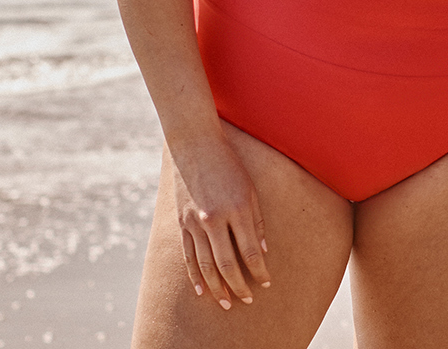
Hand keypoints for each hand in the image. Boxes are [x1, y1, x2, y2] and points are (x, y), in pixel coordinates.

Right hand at [169, 133, 271, 308]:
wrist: (195, 144)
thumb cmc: (228, 163)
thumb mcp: (250, 188)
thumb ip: (257, 220)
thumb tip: (263, 251)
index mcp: (236, 208)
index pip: (250, 251)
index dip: (259, 271)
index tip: (266, 283)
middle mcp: (214, 218)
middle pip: (227, 264)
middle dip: (239, 286)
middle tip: (247, 300)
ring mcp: (195, 222)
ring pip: (205, 265)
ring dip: (217, 288)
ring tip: (227, 302)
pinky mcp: (181, 222)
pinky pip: (188, 256)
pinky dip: (195, 275)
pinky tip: (202, 290)